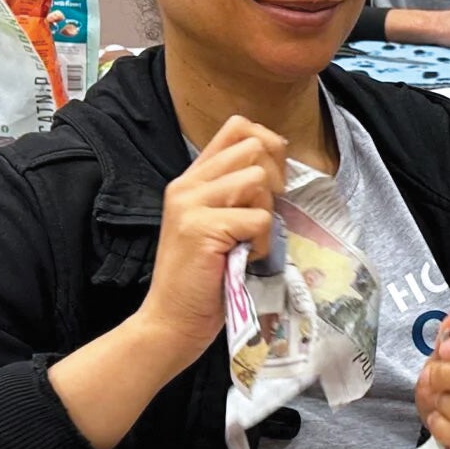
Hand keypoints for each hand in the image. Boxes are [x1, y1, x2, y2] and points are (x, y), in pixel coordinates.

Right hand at [134, 116, 284, 375]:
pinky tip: (247, 258)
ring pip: (257, 178)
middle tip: (265, 214)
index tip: (274, 180)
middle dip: (275, 177)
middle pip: (253, 145)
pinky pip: (259, 217)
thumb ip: (236, 194)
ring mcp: (191, 204)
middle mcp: (187, 184)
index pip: (236, 127)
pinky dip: (264, 242)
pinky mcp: (202, 228)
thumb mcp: (218, 224)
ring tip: (251, 241)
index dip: (268, 143)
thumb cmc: (203, 279)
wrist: (171, 321)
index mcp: (191, 179)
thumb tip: (278, 167)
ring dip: (267, 213)